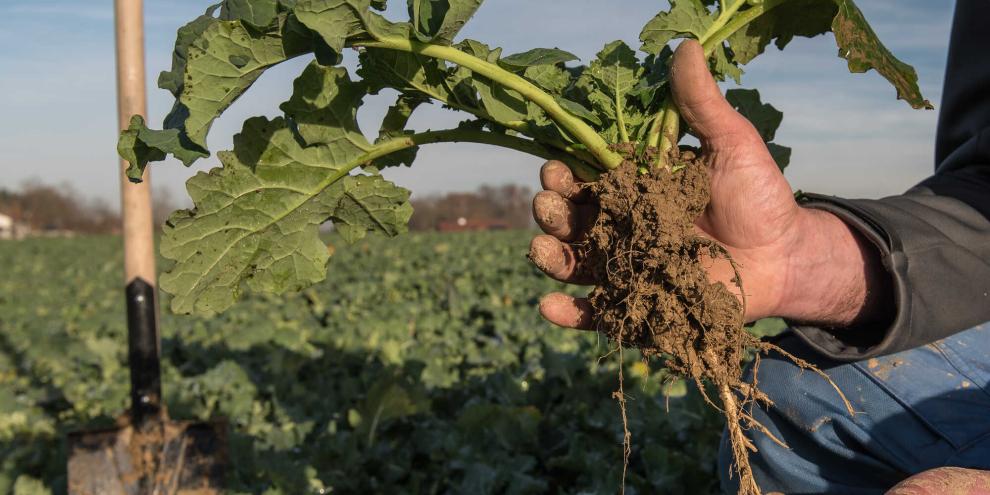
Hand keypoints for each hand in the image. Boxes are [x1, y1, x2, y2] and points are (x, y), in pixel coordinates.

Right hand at [530, 40, 889, 328]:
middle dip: (550, 211)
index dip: (563, 171)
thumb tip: (685, 46)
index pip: (585, 176)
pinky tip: (549, 306)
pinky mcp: (638, 308)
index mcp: (634, 187)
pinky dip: (568, 313)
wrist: (786, 255)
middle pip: (570, 219)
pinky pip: (596, 314)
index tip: (556, 165)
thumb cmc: (760, 197)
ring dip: (549, 256)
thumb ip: (702, 105)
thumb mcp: (731, 146)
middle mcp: (621, 227)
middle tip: (550, 203)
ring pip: (572, 263)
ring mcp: (626, 268)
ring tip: (540, 249)